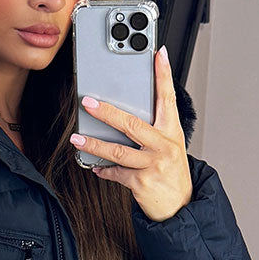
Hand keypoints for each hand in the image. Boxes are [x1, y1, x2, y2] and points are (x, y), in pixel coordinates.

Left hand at [70, 45, 192, 221]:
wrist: (180, 205)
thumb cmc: (171, 171)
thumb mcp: (170, 144)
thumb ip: (153, 128)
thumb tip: (125, 113)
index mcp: (171, 131)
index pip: (168, 97)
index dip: (163, 74)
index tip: (157, 54)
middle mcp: (163, 145)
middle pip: (132, 124)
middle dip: (107, 112)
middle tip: (88, 103)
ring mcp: (153, 164)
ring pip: (118, 151)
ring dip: (95, 144)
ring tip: (78, 138)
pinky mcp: (141, 182)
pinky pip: (116, 173)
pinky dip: (104, 170)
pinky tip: (95, 167)